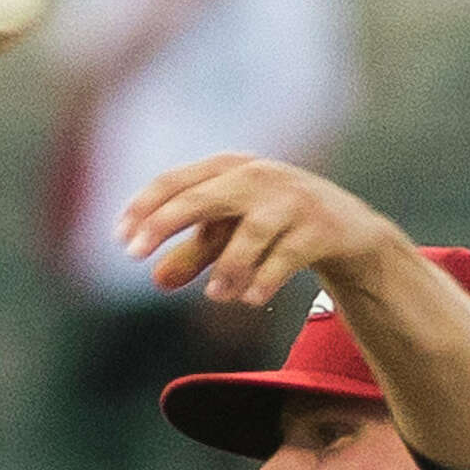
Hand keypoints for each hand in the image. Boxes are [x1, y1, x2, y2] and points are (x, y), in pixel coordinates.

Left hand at [114, 154, 398, 306]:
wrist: (349, 230)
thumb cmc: (277, 227)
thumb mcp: (231, 237)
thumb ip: (195, 253)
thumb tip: (156, 279)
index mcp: (229, 170)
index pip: (176, 182)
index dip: (145, 208)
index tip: (121, 241)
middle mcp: (257, 176)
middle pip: (202, 197)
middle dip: (165, 223)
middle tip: (135, 255)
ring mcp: (291, 201)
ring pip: (250, 233)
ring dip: (227, 267)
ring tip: (215, 296)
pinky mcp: (320, 229)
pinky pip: (287, 256)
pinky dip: (266, 279)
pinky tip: (250, 300)